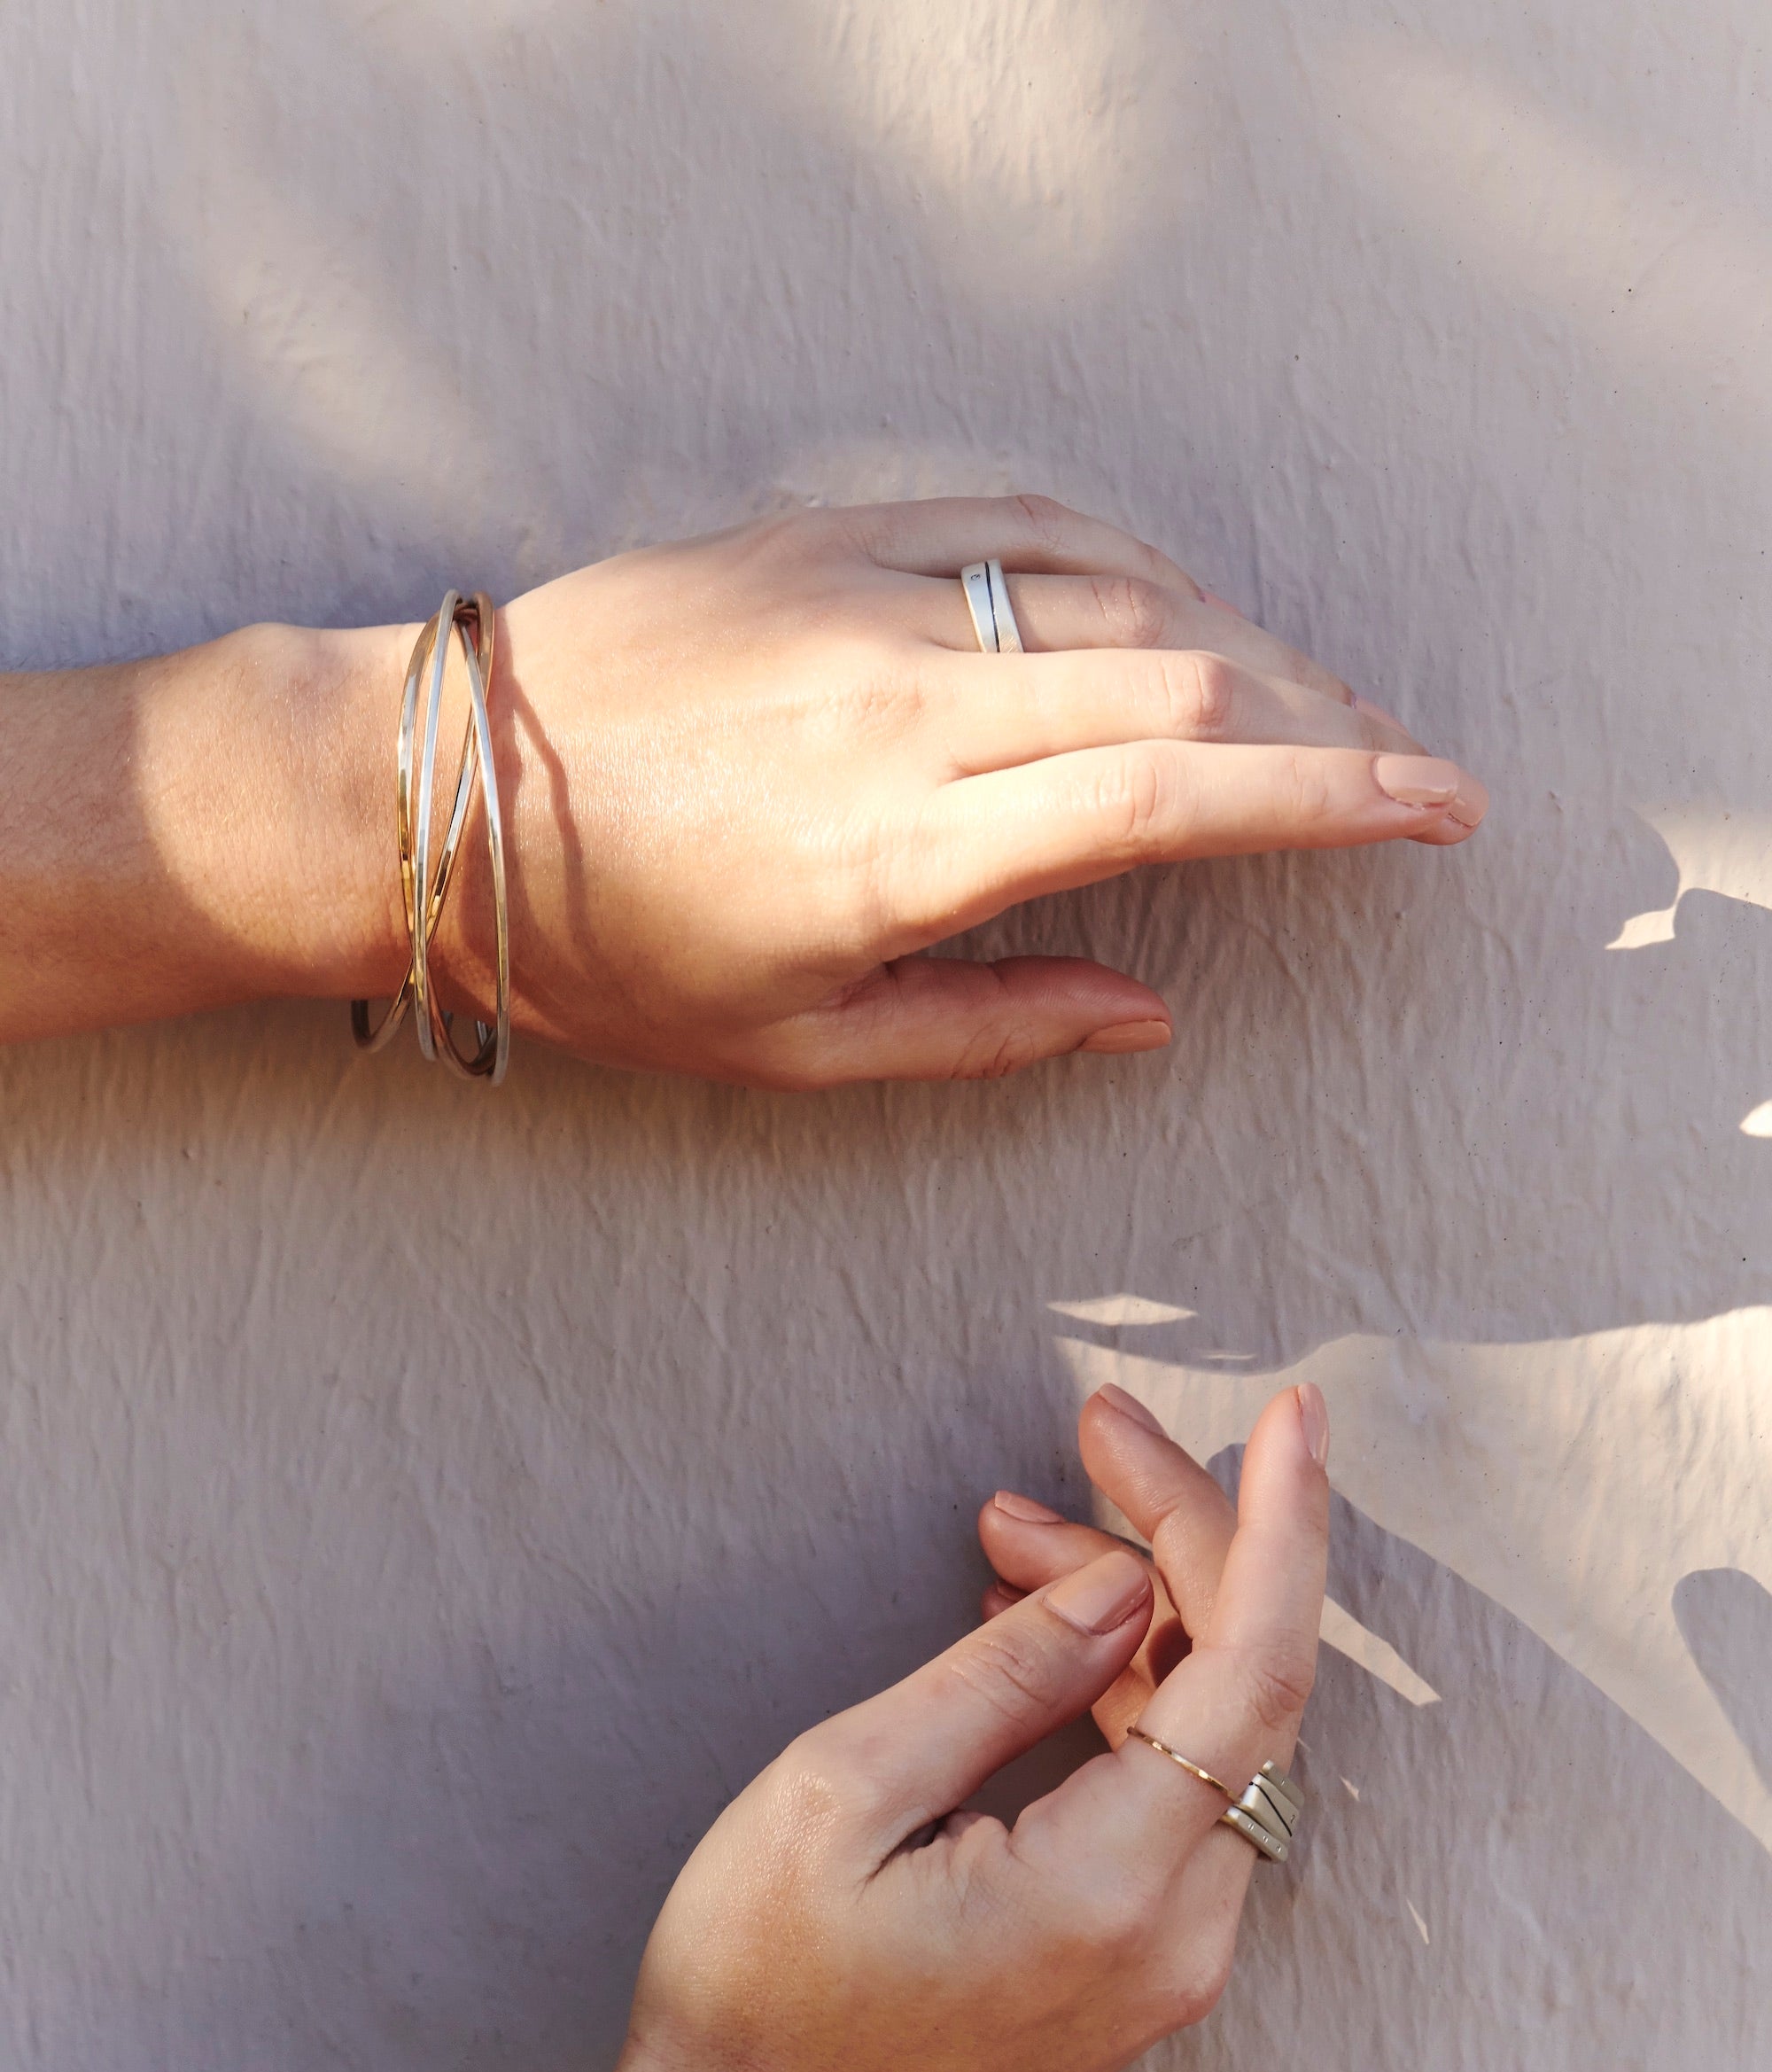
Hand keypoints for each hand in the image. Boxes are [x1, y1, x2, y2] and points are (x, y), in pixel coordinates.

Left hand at [427, 496, 1485, 1085]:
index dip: (1331, 801)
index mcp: (903, 854)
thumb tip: (1151, 1013)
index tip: (1435, 808)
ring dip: (1246, 648)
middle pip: (1183, 682)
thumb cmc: (605, 953)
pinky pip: (1022, 523)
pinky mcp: (820, 534)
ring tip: (1312, 708)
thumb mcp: (795, 1048)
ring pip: (1121, 591)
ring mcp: (862, 601)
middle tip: (1404, 769)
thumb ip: (992, 1028)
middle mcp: (903, 709)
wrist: (433, 796)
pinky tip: (1182, 613)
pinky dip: (1133, 567)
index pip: (1173, 800)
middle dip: (1328, 724)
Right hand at [568, 1379, 1328, 2071]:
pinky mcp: (1130, 1974)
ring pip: (1212, 1741)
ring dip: (1138, 1617)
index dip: (1279, 1524)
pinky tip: (1043, 1641)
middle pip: (1243, 1690)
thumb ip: (997, 1678)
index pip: (1257, 1670)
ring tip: (1015, 1537)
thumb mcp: (837, 1798)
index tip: (1292, 1413)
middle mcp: (1178, 1936)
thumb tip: (1115, 1586)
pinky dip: (1127, 1700)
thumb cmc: (752, 2007)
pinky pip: (1174, 1801)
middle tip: (1080, 1437)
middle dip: (1171, 1542)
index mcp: (1113, 1892)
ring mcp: (1163, 1966)